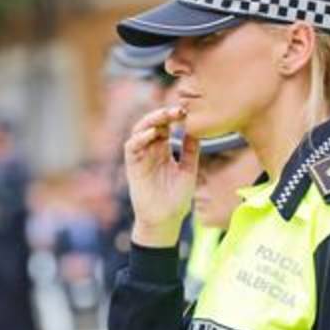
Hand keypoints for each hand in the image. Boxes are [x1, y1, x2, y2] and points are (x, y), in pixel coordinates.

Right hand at [124, 106, 198, 247]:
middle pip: (153, 124)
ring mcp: (140, 157)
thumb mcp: (188, 170)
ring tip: (166, 116)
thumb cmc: (177, 198)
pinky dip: (140, 138)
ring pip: (140, 130)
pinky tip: (153, 133)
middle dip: (164, 115)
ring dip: (151, 121)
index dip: (174, 117)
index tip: (188, 111)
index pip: (166, 126)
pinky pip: (131, 146)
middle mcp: (150, 150)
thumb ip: (191, 150)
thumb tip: (197, 129)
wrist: (166, 219)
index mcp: (163, 150)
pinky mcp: (132, 166)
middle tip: (179, 109)